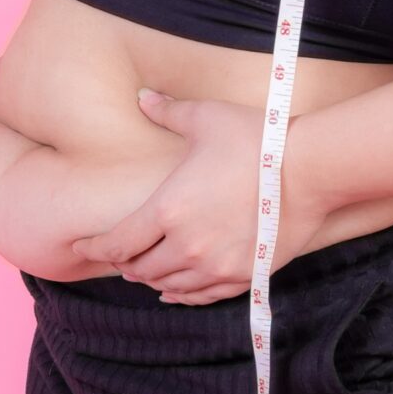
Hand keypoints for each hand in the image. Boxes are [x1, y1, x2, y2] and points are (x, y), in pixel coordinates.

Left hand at [68, 88, 337, 304]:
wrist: (311, 170)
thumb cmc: (255, 140)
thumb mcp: (205, 119)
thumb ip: (168, 111)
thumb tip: (143, 98)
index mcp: (167, 210)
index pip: (118, 242)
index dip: (94, 248)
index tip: (81, 248)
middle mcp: (187, 246)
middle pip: (141, 267)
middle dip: (124, 264)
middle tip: (116, 257)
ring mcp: (217, 265)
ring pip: (170, 285)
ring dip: (151, 280)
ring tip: (141, 273)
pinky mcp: (245, 275)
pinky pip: (203, 295)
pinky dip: (183, 295)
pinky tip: (175, 292)